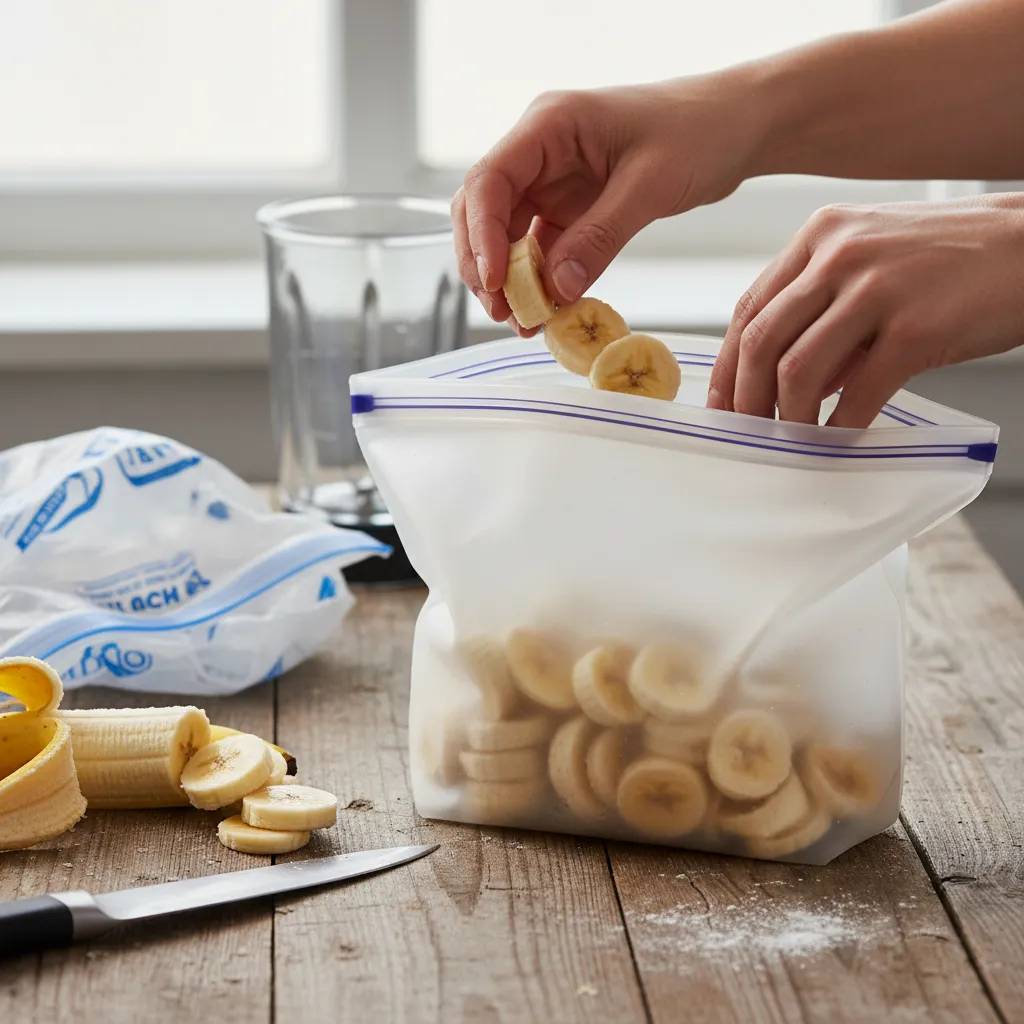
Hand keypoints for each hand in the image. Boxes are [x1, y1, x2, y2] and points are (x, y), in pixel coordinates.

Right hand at [453, 74, 761, 334]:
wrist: (739, 125)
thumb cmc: (701, 130)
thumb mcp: (650, 185)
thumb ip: (600, 236)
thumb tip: (557, 288)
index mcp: (549, 125)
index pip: (489, 181)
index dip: (482, 234)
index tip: (495, 281)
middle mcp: (540, 152)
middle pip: (484, 211)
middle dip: (486, 264)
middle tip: (503, 312)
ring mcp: (553, 181)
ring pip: (508, 235)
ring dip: (510, 280)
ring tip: (524, 322)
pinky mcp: (572, 208)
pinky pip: (541, 250)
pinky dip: (540, 281)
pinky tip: (546, 312)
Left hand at [707, 194, 1023, 427]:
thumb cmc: (957, 260)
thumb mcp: (875, 267)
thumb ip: (825, 316)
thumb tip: (788, 382)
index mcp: (821, 236)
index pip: (750, 307)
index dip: (726, 364)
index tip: (722, 403)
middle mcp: (839, 254)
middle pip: (761, 340)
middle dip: (746, 398)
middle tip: (749, 432)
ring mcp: (876, 288)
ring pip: (797, 369)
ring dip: (788, 417)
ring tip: (793, 439)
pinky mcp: (915, 327)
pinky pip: (856, 393)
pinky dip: (838, 426)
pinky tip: (837, 440)